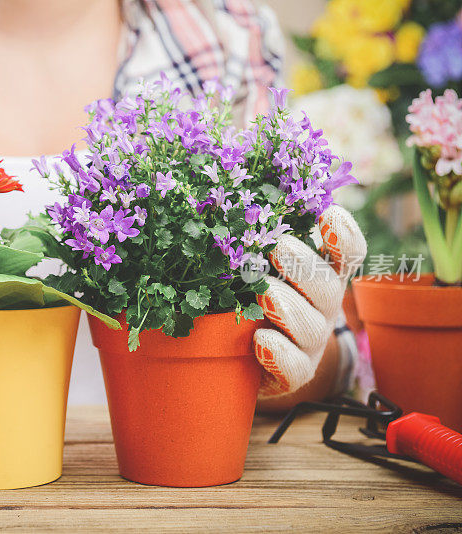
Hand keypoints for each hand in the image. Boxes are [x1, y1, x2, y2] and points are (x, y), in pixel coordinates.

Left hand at [254, 206, 365, 397]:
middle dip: (304, 266)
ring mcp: (309, 343)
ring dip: (288, 306)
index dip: (343, 235)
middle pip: (328, 287)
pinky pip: (294, 367)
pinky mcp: (292, 374)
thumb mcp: (255, 267)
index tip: (328, 212)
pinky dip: (279, 352)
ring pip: (312, 326)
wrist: (245, 360)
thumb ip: (254, 241)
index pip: (346, 254)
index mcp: (319, 275)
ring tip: (264, 293)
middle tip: (278, 247)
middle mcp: (321, 308)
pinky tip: (260, 339)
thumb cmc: (249, 300)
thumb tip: (229, 202)